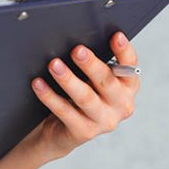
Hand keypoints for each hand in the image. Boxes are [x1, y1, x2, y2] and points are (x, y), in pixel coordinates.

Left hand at [30, 31, 138, 158]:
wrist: (63, 130)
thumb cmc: (80, 95)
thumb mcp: (91, 79)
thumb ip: (92, 63)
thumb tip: (77, 43)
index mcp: (127, 87)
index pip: (130, 67)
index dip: (124, 51)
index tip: (116, 36)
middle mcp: (121, 105)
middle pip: (106, 82)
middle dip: (91, 64)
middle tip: (77, 50)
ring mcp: (104, 121)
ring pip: (85, 98)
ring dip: (68, 79)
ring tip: (54, 65)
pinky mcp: (84, 132)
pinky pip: (64, 111)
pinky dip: (50, 96)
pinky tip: (38, 84)